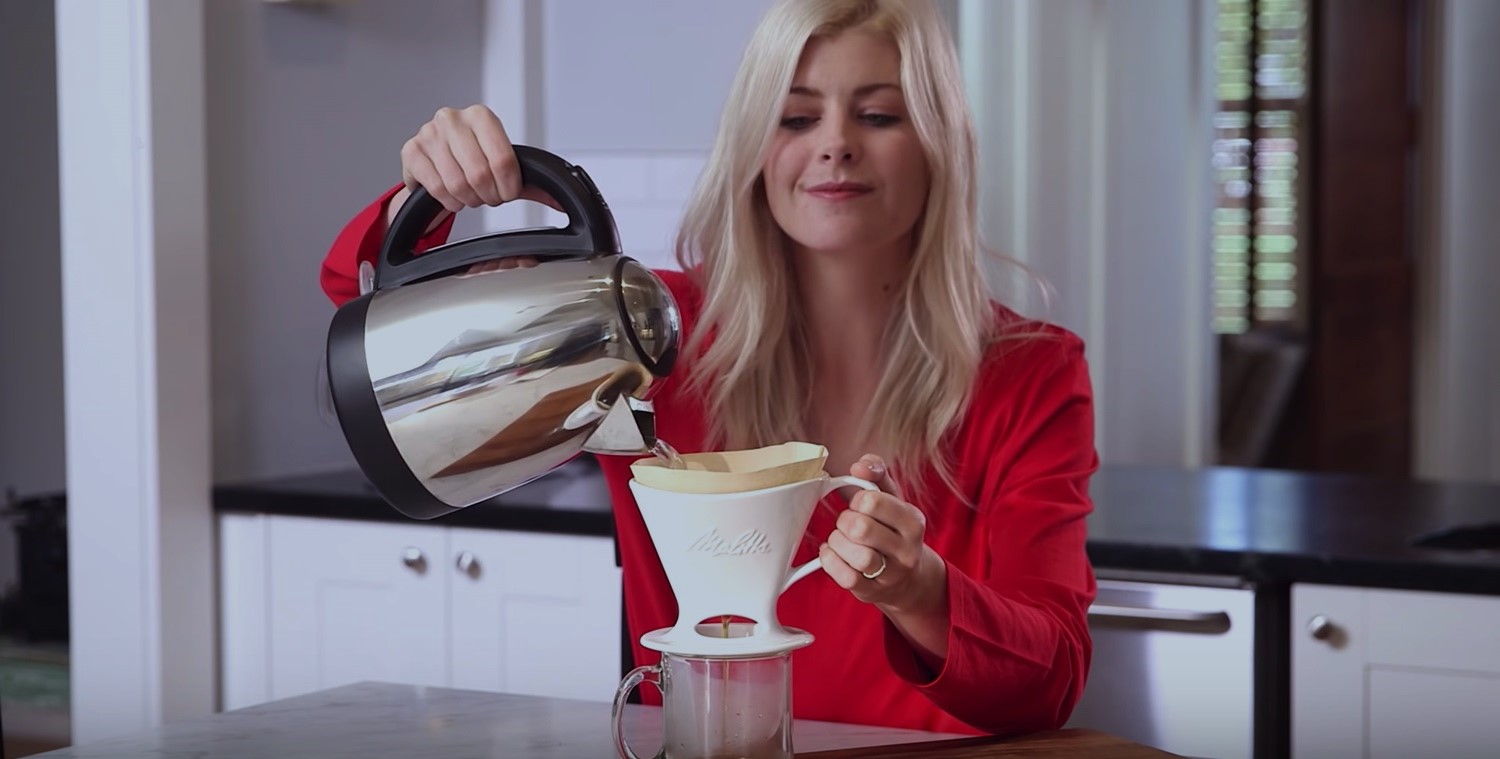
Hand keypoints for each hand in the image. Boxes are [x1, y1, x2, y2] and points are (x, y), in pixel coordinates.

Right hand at [390, 104, 558, 268]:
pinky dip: (448, 201)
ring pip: (457, 184)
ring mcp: (429, 133)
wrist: (436, 160)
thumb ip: (535, 182)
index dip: (508, 187)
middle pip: (480, 174)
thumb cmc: (473, 159)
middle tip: (488, 196)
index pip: (504, 160)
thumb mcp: (504, 166)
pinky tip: (451, 195)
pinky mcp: (411, 151)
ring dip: (468, 199)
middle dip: (488, 195)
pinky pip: (435, 188)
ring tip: (470, 194)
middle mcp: (453, 118)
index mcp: (481, 117)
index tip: (507, 192)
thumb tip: (565, 202)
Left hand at [818, 455, 945, 615]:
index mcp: (913, 521)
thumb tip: (859, 467)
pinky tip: (832, 553)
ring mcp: (891, 574)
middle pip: (861, 528)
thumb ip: (876, 474)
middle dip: (844, 521)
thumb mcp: (892, 498)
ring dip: (837, 542)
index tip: (859, 505)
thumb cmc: (893, 530)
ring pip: (856, 556)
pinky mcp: (872, 591)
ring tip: (840, 539)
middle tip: (847, 522)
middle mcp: (907, 550)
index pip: (873, 501)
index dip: (857, 500)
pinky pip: (846, 577)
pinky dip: (831, 561)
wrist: (908, 578)